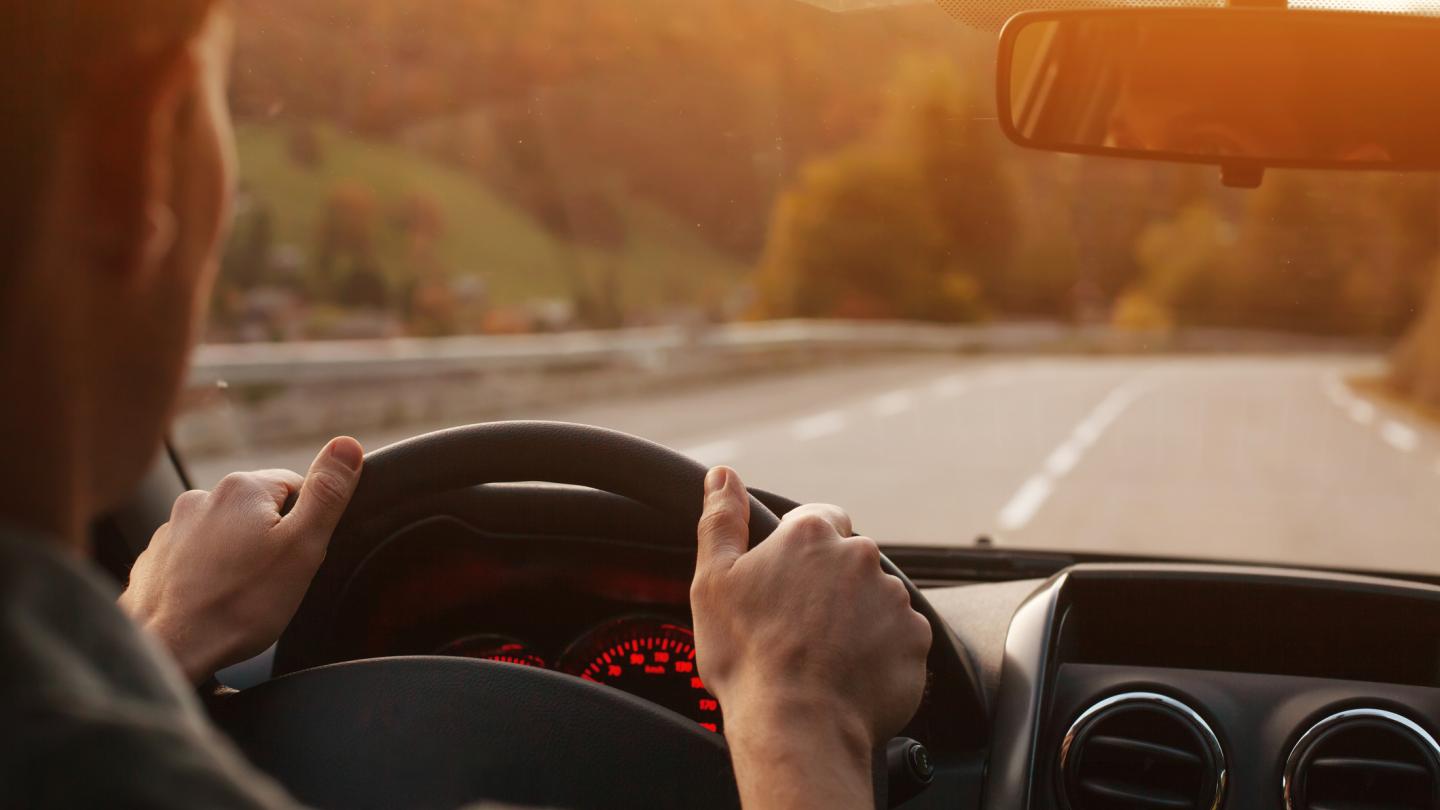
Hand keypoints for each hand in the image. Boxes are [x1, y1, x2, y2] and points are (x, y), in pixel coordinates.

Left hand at [119, 437, 363, 682]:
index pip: (296, 487)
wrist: (169, 651)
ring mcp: (171, 528)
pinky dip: (205, 573)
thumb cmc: (240, 604)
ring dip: (236, 556)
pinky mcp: (155, 558)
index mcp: (242, 488)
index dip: (304, 525)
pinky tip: (211, 601)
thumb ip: (327, 493)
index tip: (295, 559)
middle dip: (270, 539)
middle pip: (258, 510)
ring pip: (224, 533)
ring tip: (239, 595)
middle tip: (271, 582)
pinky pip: (193, 556)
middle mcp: (202, 497)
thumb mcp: (302, 547)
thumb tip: (348, 444)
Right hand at [690, 466, 930, 809]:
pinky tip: (849, 674)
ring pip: (875, 598)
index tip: (785, 582)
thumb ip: (720, 520)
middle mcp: (861, 556)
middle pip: (848, 559)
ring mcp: (893, 598)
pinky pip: (898, 637)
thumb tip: (721, 476)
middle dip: (828, 585)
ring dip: (855, 618)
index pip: (819, 517)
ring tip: (822, 656)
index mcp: (811, 534)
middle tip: (797, 627)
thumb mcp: (712, 582)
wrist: (796, 726)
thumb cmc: (747, 656)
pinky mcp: (915, 640)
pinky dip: (879, 651)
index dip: (800, 548)